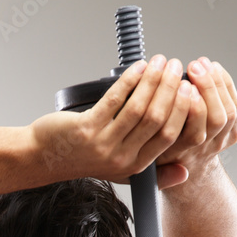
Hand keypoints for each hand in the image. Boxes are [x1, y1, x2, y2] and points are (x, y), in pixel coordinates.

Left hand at [30, 55, 193, 185]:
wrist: (46, 158)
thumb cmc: (85, 158)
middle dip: (170, 88)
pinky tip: (137, 66)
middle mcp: (121, 158)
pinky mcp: (86, 129)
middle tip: (177, 67)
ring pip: (138, 108)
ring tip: (160, 61)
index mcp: (135, 166)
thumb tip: (184, 174)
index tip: (190, 88)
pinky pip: (114, 99)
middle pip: (157, 119)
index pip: (169, 136)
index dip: (183, 110)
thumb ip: (154, 172)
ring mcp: (103, 144)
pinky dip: (129, 80)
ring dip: (152, 79)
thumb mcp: (122, 171)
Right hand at [154, 57, 236, 184]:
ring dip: (217, 83)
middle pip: (217, 119)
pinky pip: (234, 105)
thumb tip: (148, 88)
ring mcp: (220, 141)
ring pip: (228, 112)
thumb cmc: (164, 149)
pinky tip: (213, 68)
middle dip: (208, 88)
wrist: (189, 167)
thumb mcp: (148, 142)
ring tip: (202, 64)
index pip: (194, 133)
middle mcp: (203, 149)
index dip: (192, 107)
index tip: (182, 84)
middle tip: (194, 67)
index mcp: (181, 153)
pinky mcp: (232, 132)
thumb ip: (149, 122)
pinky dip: (226, 83)